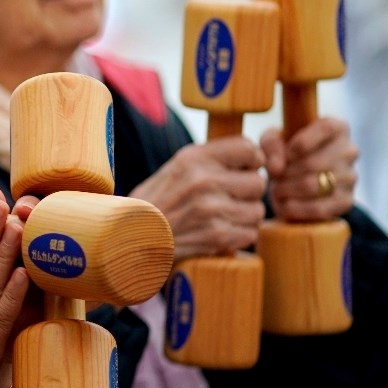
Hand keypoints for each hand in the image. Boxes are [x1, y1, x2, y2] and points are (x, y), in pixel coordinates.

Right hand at [129, 137, 266, 259]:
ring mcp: (210, 208)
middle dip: (247, 194)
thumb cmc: (156, 204)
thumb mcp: (175, 169)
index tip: (243, 171)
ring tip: (220, 219)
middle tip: (228, 200)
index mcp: (193, 157)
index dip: (252, 162)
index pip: (249, 148)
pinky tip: (217, 234)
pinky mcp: (216, 235)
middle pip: (258, 182)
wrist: (129, 239)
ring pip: (257, 210)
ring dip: (243, 218)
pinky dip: (237, 237)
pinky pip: (250, 233)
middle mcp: (203, 179)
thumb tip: (257, 155)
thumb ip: (210, 160)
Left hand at [260, 117, 356, 221]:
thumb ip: (271, 145)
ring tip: (277, 189)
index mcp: (337, 128)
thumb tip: (276, 168)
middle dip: (286, 172)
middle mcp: (349, 151)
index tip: (287, 153)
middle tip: (275, 177)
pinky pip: (318, 208)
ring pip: (313, 186)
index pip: (327, 127)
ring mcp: (350, 177)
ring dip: (287, 190)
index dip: (302, 141)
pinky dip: (294, 208)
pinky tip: (285, 203)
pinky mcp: (346, 201)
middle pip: (313, 162)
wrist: (296, 183)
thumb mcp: (274, 140)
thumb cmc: (285, 153)